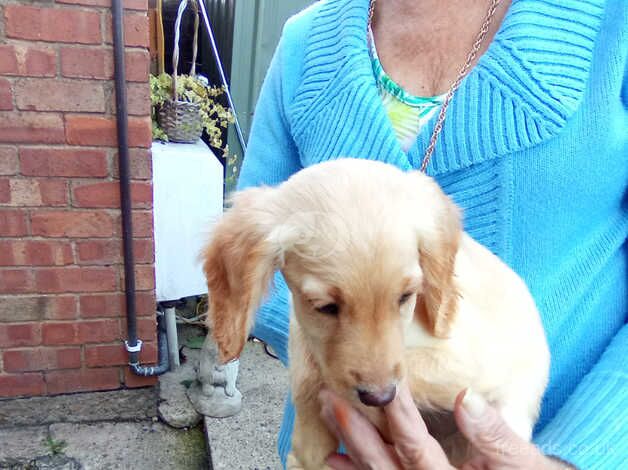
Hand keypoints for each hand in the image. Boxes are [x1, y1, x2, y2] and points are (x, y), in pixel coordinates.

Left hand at [319, 383, 572, 468]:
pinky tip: (335, 457)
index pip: (416, 448)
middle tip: (332, 398)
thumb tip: (464, 398)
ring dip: (350, 446)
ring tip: (329, 415)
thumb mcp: (522, 460)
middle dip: (356, 431)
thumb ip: (494, 434)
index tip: (383, 385)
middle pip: (385, 465)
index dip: (398, 416)